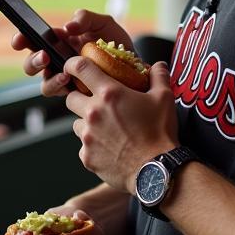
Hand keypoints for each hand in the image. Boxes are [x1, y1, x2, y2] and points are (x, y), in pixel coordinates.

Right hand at [11, 10, 133, 97]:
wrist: (136, 67)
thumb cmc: (116, 43)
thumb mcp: (104, 24)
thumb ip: (86, 18)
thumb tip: (68, 27)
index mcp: (60, 41)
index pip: (33, 40)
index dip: (21, 39)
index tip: (19, 40)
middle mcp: (58, 61)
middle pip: (32, 65)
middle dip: (33, 61)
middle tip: (45, 57)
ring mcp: (65, 79)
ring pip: (44, 83)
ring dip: (48, 79)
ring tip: (63, 74)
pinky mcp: (74, 93)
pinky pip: (60, 94)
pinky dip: (62, 88)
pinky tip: (71, 82)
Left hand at [64, 56, 176, 193]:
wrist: (156, 170)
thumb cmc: (160, 132)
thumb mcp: (164, 98)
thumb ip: (158, 76)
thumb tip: (158, 65)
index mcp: (109, 94)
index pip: (80, 68)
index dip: (72, 64)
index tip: (72, 66)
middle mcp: (93, 113)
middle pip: (70, 98)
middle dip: (80, 97)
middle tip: (96, 103)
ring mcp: (87, 137)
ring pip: (76, 123)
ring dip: (87, 123)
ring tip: (107, 128)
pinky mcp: (86, 157)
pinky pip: (83, 146)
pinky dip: (93, 145)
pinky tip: (110, 147)